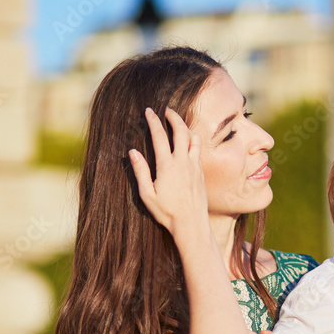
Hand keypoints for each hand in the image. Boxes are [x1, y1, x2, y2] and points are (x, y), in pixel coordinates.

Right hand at [127, 107, 206, 235]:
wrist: (191, 223)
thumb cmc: (167, 212)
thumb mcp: (147, 194)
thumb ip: (140, 171)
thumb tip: (132, 152)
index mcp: (167, 166)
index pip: (159, 136)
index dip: (154, 121)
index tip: (149, 111)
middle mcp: (183, 162)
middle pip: (181, 130)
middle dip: (173, 117)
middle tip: (167, 110)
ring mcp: (194, 166)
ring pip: (194, 138)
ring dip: (186, 127)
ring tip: (178, 124)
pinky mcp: (201, 172)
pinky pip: (199, 149)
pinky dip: (193, 140)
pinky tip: (188, 142)